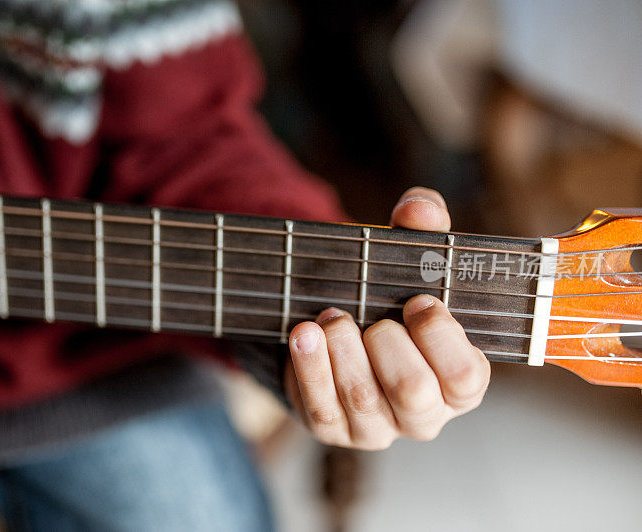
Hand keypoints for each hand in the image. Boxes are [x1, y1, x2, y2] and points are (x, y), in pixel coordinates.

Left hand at [284, 187, 489, 449]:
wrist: (340, 328)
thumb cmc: (389, 298)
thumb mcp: (410, 259)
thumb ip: (423, 228)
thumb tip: (419, 208)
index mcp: (458, 381)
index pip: (465, 378)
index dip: (441, 338)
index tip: (418, 301)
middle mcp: (424, 414)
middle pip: (413, 393)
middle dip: (388, 346)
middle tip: (374, 317)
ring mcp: (378, 428)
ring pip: (363, 401)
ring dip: (342, 351)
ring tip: (331, 316)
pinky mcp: (334, 428)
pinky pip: (321, 408)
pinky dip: (310, 367)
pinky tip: (304, 334)